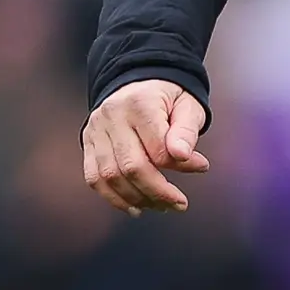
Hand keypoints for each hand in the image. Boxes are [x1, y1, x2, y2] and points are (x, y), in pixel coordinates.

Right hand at [82, 78, 209, 214]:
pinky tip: (136, 207)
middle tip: (180, 204)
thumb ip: (186, 132)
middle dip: (158, 192)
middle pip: (132, 166)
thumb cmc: (168, 98)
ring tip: (161, 206)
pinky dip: (114, 198)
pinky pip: (94, 178)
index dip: (181, 166)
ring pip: (111, 176)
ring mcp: (96, 129)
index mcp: (140, 103)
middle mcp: (112, 116)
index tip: (201, 166)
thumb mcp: (187, 106)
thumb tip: (182, 157)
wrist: (137, 82)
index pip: (158, 148)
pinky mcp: (88, 142)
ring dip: (138, 199)